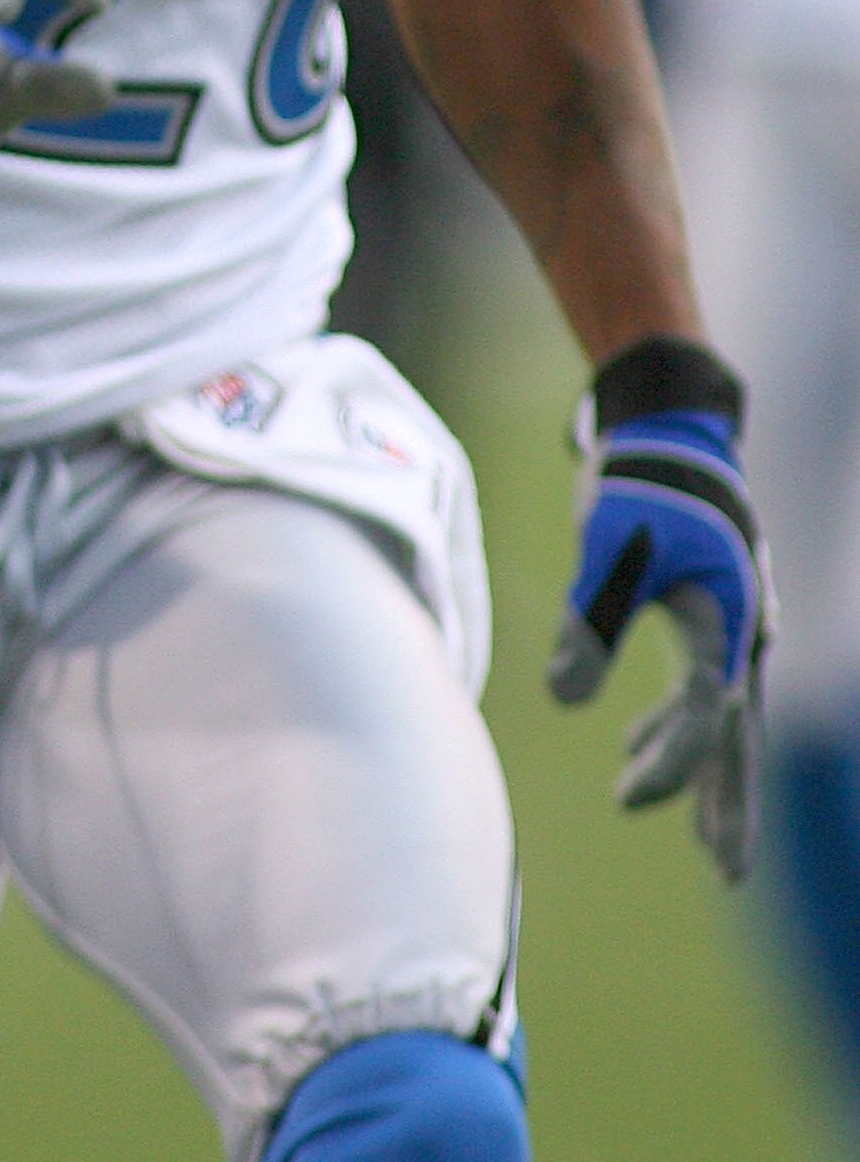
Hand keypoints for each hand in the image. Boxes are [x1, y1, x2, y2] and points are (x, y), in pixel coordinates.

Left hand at [547, 337, 769, 881]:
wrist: (667, 427)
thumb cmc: (639, 480)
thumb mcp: (607, 546)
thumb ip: (588, 621)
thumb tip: (560, 699)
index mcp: (725, 620)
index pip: (705, 714)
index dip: (674, 763)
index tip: (632, 800)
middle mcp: (738, 631)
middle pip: (735, 733)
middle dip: (730, 803)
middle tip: (729, 871)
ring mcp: (726, 623)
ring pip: (720, 716)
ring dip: (704, 771)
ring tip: (704, 842)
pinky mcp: (701, 612)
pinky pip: (697, 685)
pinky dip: (671, 722)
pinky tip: (633, 747)